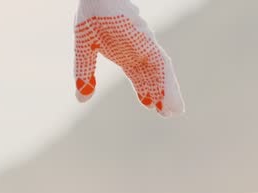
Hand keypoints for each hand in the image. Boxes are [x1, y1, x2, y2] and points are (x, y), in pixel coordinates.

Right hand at [74, 0, 184, 116]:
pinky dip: (166, 80)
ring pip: (160, 72)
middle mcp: (137, 51)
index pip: (138, 76)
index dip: (145, 91)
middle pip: (152, 76)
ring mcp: (144, 45)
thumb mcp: (84, 49)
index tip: (151, 107)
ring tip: (175, 109)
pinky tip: (170, 94)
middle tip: (170, 113)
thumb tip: (82, 99)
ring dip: (168, 91)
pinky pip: (159, 62)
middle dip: (161, 95)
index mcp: (124, 53)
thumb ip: (84, 73)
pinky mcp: (146, 40)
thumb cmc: (91, 14)